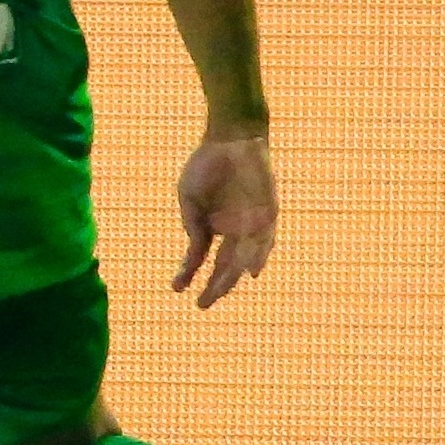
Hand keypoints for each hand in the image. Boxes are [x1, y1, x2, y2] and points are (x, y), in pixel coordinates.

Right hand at [173, 132, 276, 308]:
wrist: (229, 139)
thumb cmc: (206, 167)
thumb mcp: (190, 202)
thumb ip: (193, 229)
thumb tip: (193, 258)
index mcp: (217, 228)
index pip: (205, 260)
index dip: (190, 275)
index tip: (176, 289)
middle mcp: (237, 232)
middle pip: (226, 267)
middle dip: (215, 287)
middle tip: (202, 305)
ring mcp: (253, 224)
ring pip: (245, 258)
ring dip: (234, 276)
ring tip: (222, 291)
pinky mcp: (268, 213)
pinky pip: (264, 239)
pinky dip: (258, 256)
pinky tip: (250, 270)